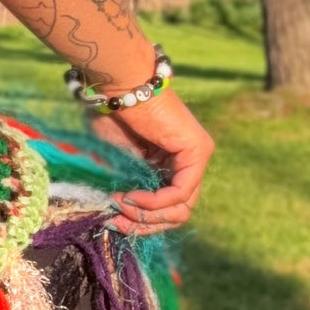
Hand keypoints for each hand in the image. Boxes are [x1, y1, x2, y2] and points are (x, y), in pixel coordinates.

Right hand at [91, 87, 213, 235]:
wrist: (120, 86)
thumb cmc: (112, 115)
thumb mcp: (117, 161)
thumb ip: (125, 186)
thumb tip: (116, 217)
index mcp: (170, 163)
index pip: (167, 207)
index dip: (140, 221)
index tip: (112, 220)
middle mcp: (189, 161)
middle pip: (177, 213)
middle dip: (144, 222)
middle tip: (115, 219)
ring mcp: (197, 156)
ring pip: (181, 208)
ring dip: (146, 213)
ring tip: (120, 203)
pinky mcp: (198, 151)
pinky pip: (180, 192)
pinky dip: (154, 201)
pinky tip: (131, 196)